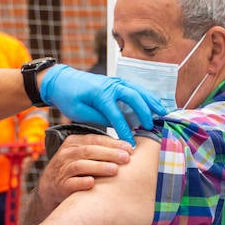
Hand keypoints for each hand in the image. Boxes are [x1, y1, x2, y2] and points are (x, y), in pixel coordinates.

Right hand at [38, 133, 132, 209]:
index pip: (94, 139)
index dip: (112, 143)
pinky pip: (71, 183)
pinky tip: (92, 183)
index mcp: (73, 143)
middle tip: (126, 158)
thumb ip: (98, 150)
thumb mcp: (81, 155)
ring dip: (99, 167)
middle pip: (89, 151)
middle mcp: (66, 154)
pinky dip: (81, 182)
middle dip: (109, 154)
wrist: (49, 190)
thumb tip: (128, 148)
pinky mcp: (60, 186)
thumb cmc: (73, 170)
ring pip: (80, 165)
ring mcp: (62, 170)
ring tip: (115, 170)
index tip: (129, 148)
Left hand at [40, 64, 165, 141]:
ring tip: (162, 112)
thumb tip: (118, 125)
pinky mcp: (117, 82)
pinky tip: (154, 103)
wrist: (62, 81)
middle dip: (144, 112)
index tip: (131, 144)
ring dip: (151, 101)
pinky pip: (136, 88)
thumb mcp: (80, 112)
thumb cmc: (68, 97)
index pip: (117, 115)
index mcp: (100, 93)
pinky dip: (146, 95)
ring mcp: (116, 81)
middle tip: (151, 126)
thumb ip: (100, 117)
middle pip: (133, 98)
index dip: (125, 130)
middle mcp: (111, 85)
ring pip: (138, 90)